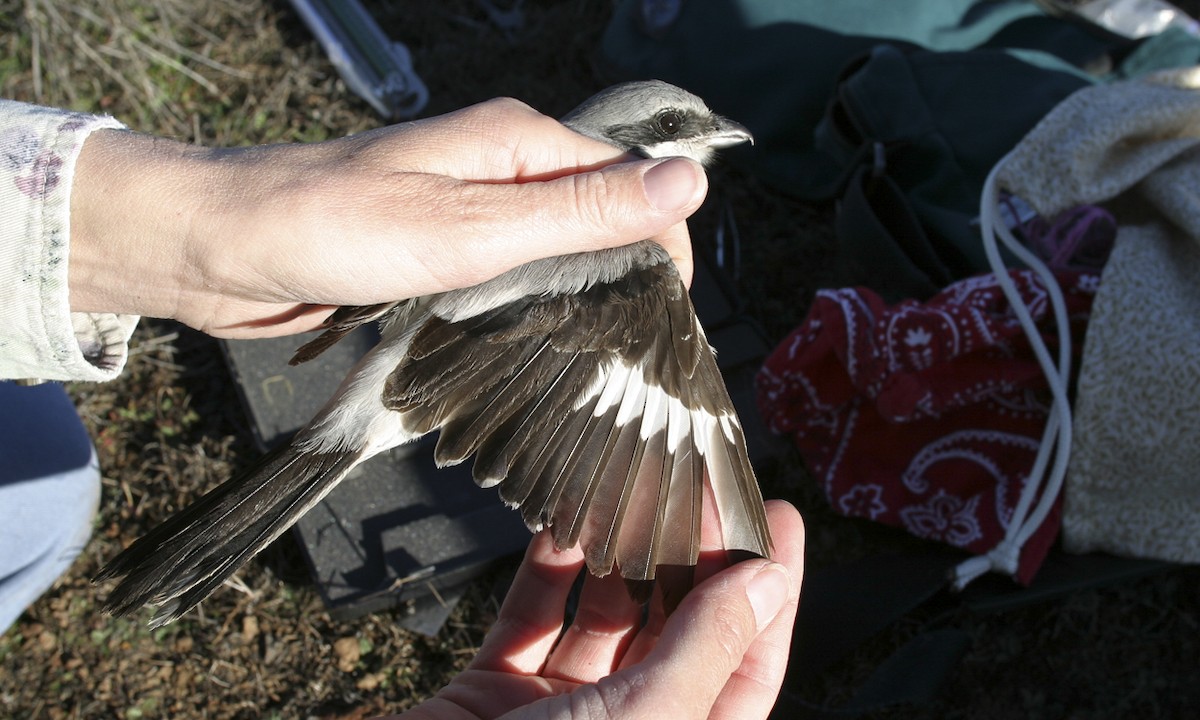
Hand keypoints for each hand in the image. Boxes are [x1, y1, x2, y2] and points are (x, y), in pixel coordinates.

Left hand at [66, 98, 705, 337]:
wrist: (221, 248)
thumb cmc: (336, 230)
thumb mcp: (471, 227)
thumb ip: (581, 211)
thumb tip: (690, 181)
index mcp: (520, 142)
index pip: (632, 180)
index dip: (662, 245)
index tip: (665, 322)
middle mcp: (502, 167)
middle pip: (599, 217)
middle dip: (621, 278)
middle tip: (626, 357)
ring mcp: (469, 208)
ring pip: (554, 252)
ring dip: (573, 300)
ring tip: (587, 364)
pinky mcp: (440, 250)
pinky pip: (507, 276)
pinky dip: (525, 310)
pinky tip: (529, 352)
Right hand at [391, 500, 802, 719]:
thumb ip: (705, 650)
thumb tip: (768, 585)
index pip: (748, 667)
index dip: (769, 593)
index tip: (779, 519)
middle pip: (679, 631)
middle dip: (695, 557)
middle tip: (706, 484)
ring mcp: (559, 713)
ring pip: (606, 615)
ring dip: (623, 553)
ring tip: (642, 485)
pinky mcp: (493, 691)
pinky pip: (533, 613)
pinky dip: (550, 565)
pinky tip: (565, 516)